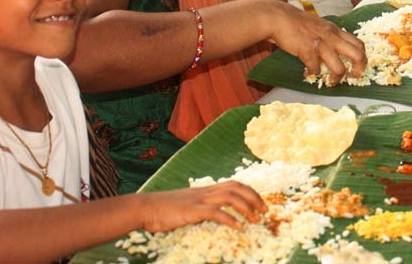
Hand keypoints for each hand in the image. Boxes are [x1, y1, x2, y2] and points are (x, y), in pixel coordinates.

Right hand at [141, 181, 265, 231]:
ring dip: (246, 208)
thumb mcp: (188, 206)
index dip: (250, 192)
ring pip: (230, 197)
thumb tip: (217, 216)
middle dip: (254, 198)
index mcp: (206, 190)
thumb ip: (203, 208)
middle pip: (237, 187)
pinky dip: (229, 219)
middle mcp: (205, 191)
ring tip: (256, 219)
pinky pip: (215, 212)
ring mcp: (199, 200)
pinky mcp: (192, 210)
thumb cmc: (165, 210)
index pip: (234, 184)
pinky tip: (237, 227)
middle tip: (265, 211)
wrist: (146, 208)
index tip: (261, 203)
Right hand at [265, 0, 366, 81]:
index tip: (357, 67)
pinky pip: (316, 69)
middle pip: (357, 55)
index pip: (359, 44)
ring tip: (330, 81)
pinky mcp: (308, 51)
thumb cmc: (297, 22)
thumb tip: (336, 50)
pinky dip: (313, 74)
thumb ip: (329, 36)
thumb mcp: (320, 25)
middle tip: (351, 77)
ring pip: (339, 68)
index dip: (362, 58)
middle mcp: (332, 37)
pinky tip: (308, 73)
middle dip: (358, 70)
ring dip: (336, 79)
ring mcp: (321, 44)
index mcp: (336, 30)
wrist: (278, 17)